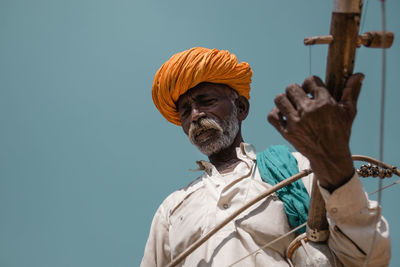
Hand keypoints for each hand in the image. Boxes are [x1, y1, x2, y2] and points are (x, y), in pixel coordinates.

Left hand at [267, 73, 363, 190]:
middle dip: (295, 90)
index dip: (310, 83)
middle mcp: (308, 111)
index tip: (311, 90)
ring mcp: (295, 122)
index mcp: (324, 103)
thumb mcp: (348, 113)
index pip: (311, 80)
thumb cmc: (341, 133)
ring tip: (290, 106)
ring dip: (284, 100)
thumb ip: (351, 92)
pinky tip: (284, 115)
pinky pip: (272, 116)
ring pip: (279, 99)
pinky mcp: (286, 132)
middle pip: (291, 88)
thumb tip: (358, 75)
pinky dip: (275, 114)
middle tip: (300, 98)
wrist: (330, 157)